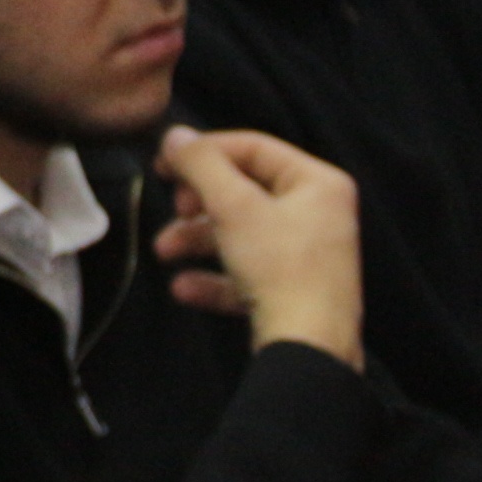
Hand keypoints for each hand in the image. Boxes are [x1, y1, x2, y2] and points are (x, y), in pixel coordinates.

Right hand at [153, 124, 362, 369]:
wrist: (309, 346)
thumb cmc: (280, 267)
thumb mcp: (233, 206)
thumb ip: (201, 164)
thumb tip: (176, 135)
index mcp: (317, 183)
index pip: (252, 148)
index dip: (204, 152)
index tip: (164, 166)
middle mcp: (318, 213)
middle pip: (243, 191)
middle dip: (197, 204)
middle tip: (175, 210)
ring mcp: (307, 254)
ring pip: (239, 232)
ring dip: (195, 239)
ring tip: (164, 252)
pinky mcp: (293, 289)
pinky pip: (246, 271)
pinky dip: (213, 276)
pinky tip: (184, 287)